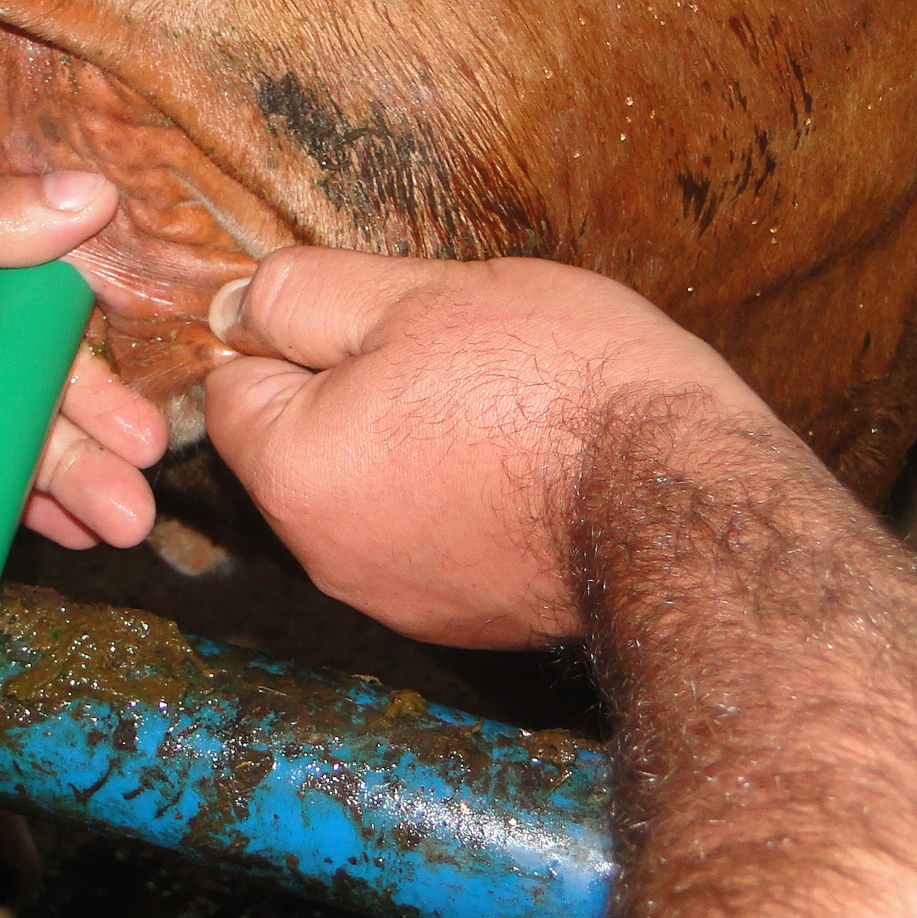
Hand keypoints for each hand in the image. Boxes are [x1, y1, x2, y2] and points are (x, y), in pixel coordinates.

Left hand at [202, 247, 771, 645]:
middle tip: (450, 355)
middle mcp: (324, 554)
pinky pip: (422, 535)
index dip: (298, 334)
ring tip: (498, 409)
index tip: (381, 320)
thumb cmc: (557, 387)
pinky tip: (523, 467)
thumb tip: (235, 305)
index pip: (233, 385)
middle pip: (298, 441)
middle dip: (354, 388)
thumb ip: (305, 297)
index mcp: (294, 472)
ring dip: (407, 441)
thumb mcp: (418, 296)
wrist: (683, 501)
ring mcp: (393, 599)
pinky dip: (455, 498)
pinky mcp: (459, 620)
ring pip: (364, 486)